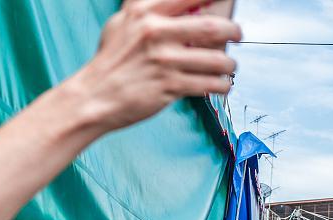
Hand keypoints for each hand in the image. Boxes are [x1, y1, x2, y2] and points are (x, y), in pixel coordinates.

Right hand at [70, 0, 240, 134]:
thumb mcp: (122, 22)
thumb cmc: (111, 61)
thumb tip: (174, 2)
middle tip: (238, 34)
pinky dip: (222, 85)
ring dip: (230, 64)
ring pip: (216, 60)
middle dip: (233, 30)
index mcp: (145, 12)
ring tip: (230, 66)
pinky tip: (222, 84)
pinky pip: (209, 84)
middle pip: (212, 27)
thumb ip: (144, 8)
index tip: (226, 0)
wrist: (94, 96)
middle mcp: (156, 33)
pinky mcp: (170, 87)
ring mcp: (164, 61)